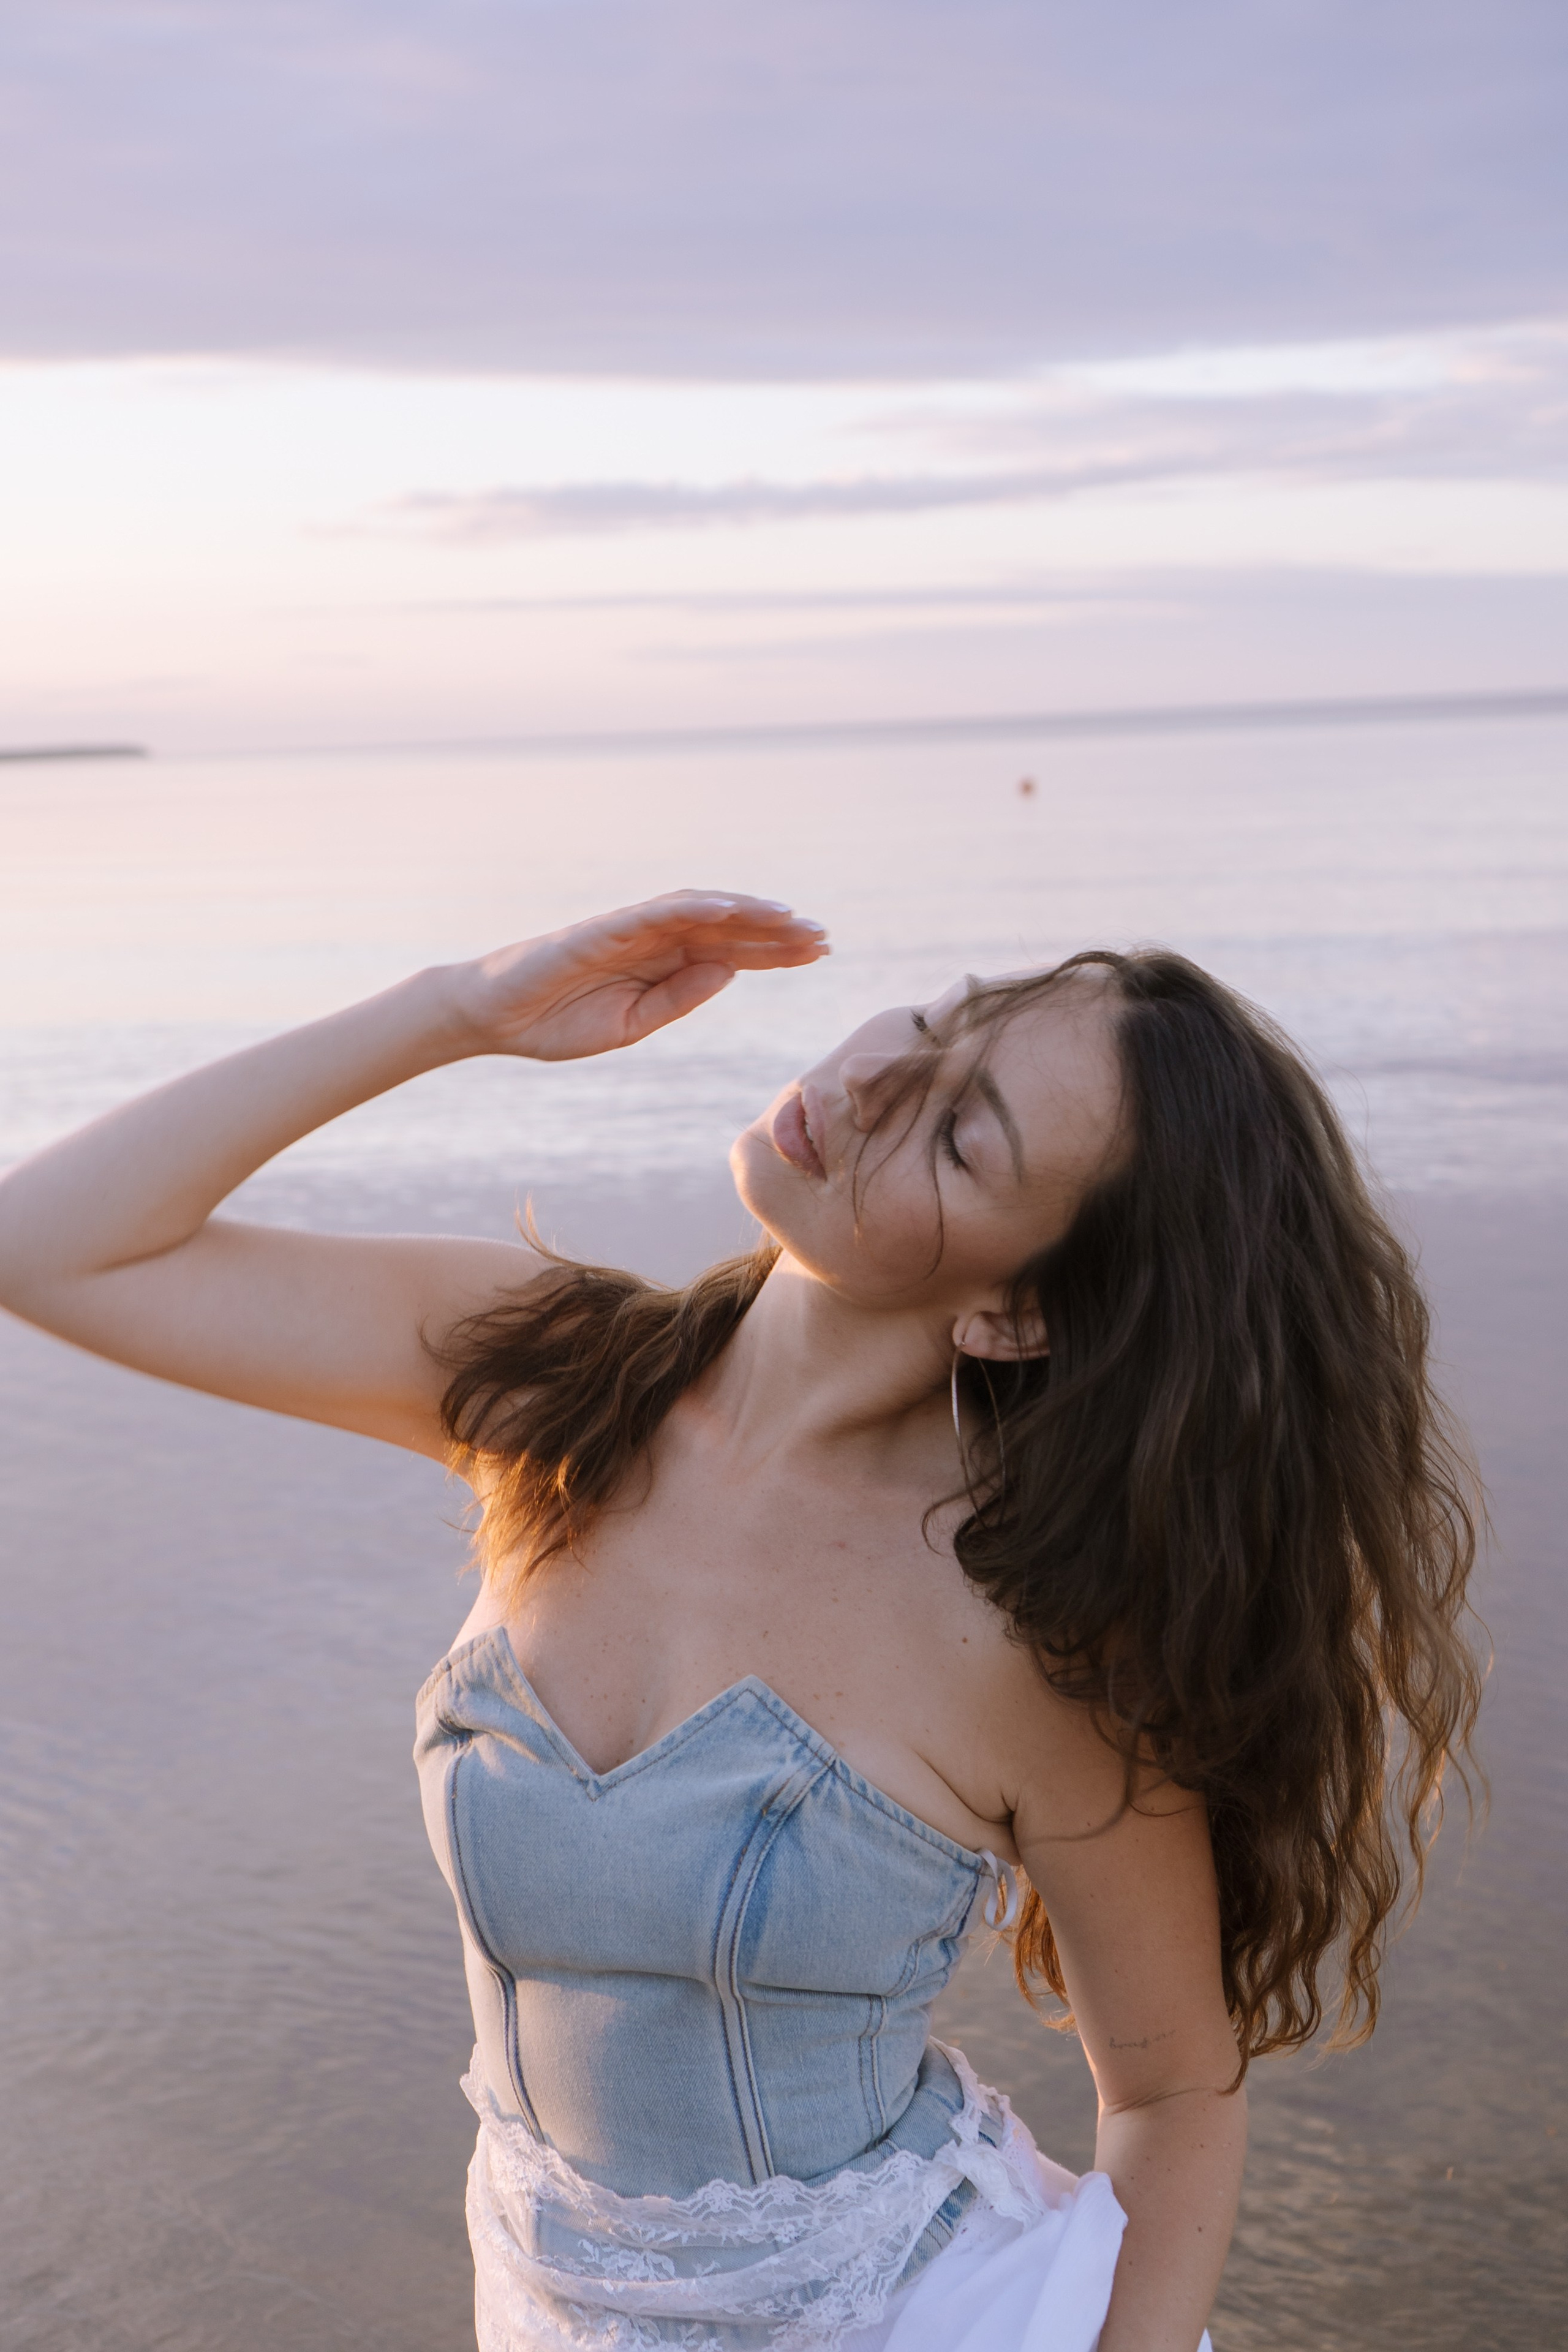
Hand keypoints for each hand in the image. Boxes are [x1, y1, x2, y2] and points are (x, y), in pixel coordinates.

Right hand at [448, 891, 828, 1061]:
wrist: (494, 1019)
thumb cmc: (557, 1022)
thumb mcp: (631, 1024)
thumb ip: (678, 998)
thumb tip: (730, 971)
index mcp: (664, 965)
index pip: (732, 952)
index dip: (777, 951)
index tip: (820, 952)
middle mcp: (654, 940)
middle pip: (727, 928)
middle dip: (777, 931)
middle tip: (825, 937)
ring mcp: (629, 930)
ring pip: (698, 912)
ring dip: (744, 912)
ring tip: (789, 918)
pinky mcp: (601, 929)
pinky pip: (650, 913)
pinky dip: (688, 908)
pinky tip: (725, 911)